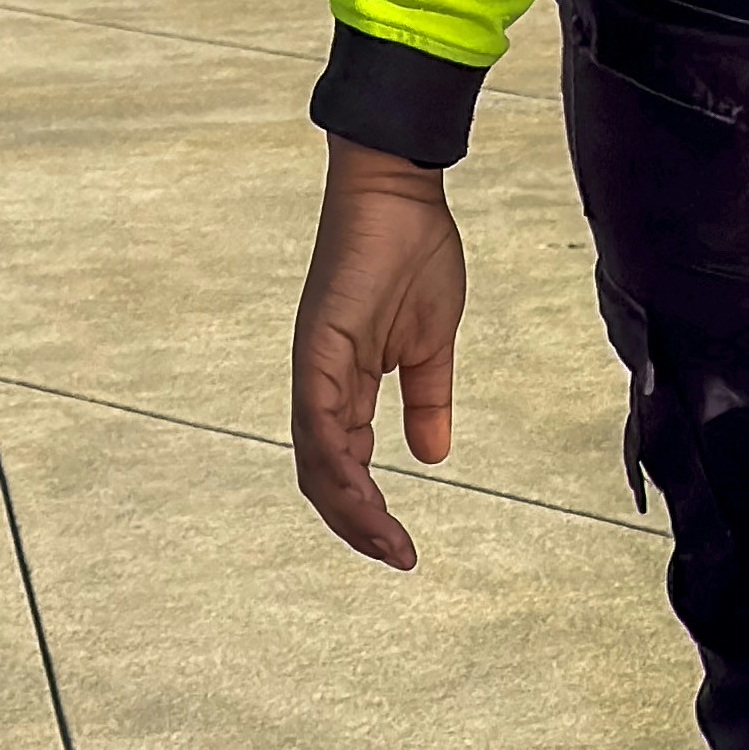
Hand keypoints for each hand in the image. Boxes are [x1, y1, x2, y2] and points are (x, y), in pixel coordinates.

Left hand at [292, 146, 466, 564]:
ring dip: (349, 508)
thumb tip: (433, 453)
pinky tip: (364, 494)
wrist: (401, 194)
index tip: (403, 546)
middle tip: (397, 556)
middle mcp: (321, 382)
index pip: (345, 462)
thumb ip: (427, 398)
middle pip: (324, 473)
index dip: (368, 509)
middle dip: (357, 523)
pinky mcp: (318, 348)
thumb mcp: (431, 343)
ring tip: (387, 541)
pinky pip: (319, 419)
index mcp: (345, 382)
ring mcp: (315, 367)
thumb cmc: (414, 253)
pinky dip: (337, 464)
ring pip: (317, 458)